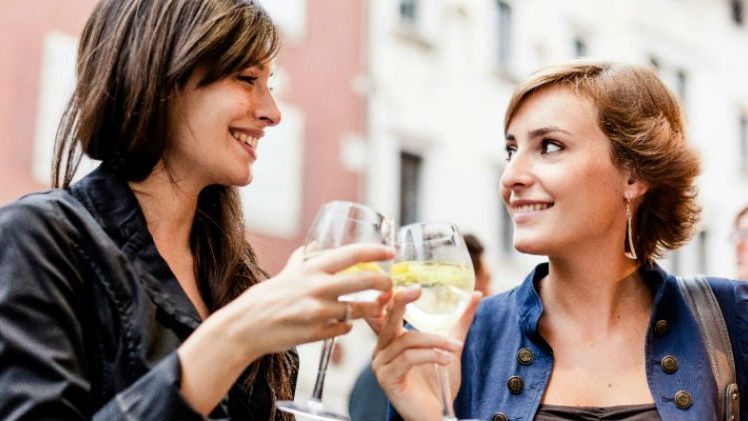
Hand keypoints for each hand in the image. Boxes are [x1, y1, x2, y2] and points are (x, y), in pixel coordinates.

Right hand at [223, 243, 394, 357]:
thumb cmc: (267, 297)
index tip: (390, 252)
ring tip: (375, 307)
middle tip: (390, 286)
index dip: (375, 251)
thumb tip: (315, 244)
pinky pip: (345, 328)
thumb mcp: (287, 272)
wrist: (247, 326)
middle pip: (365, 281)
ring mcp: (320, 312)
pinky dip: (348, 325)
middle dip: (385, 283)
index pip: (352, 254)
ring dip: (372, 308)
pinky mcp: (318, 333)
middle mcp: (318, 287)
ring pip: (360, 309)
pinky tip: (345, 323)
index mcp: (312, 268)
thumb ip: (303, 258)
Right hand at [371, 288, 480, 420]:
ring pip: (407, 340)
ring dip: (435, 341)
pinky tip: (446, 360)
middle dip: (400, 302)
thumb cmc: (437, 382)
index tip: (395, 284)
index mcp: (390, 340)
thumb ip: (459, 321)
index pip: (380, 314)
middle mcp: (380, 350)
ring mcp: (381, 365)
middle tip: (416, 289)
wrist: (437, 414)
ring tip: (455, 346)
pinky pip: (409, 358)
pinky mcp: (388, 379)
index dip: (384, 298)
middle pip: (387, 320)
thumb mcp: (449, 345)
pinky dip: (431, 355)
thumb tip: (476, 295)